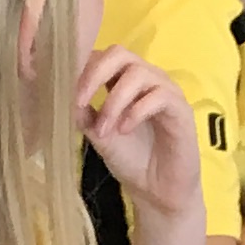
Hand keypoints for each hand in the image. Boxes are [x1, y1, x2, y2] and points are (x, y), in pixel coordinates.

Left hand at [75, 44, 205, 229]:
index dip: (81, 68)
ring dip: (114, 101)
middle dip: (95, 74)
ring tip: (105, 131)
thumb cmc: (130, 159)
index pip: (102, 56)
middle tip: (80, 101)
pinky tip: (125, 130)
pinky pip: (159, 96)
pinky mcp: (181, 108)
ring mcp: (165, 90)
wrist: (156, 191)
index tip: (65, 92)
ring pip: (137, 73)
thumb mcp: (98, 134)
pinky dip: (136, 111)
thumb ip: (83, 113)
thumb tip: (63, 94)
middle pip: (119, 53)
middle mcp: (145, 78)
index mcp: (123, 80)